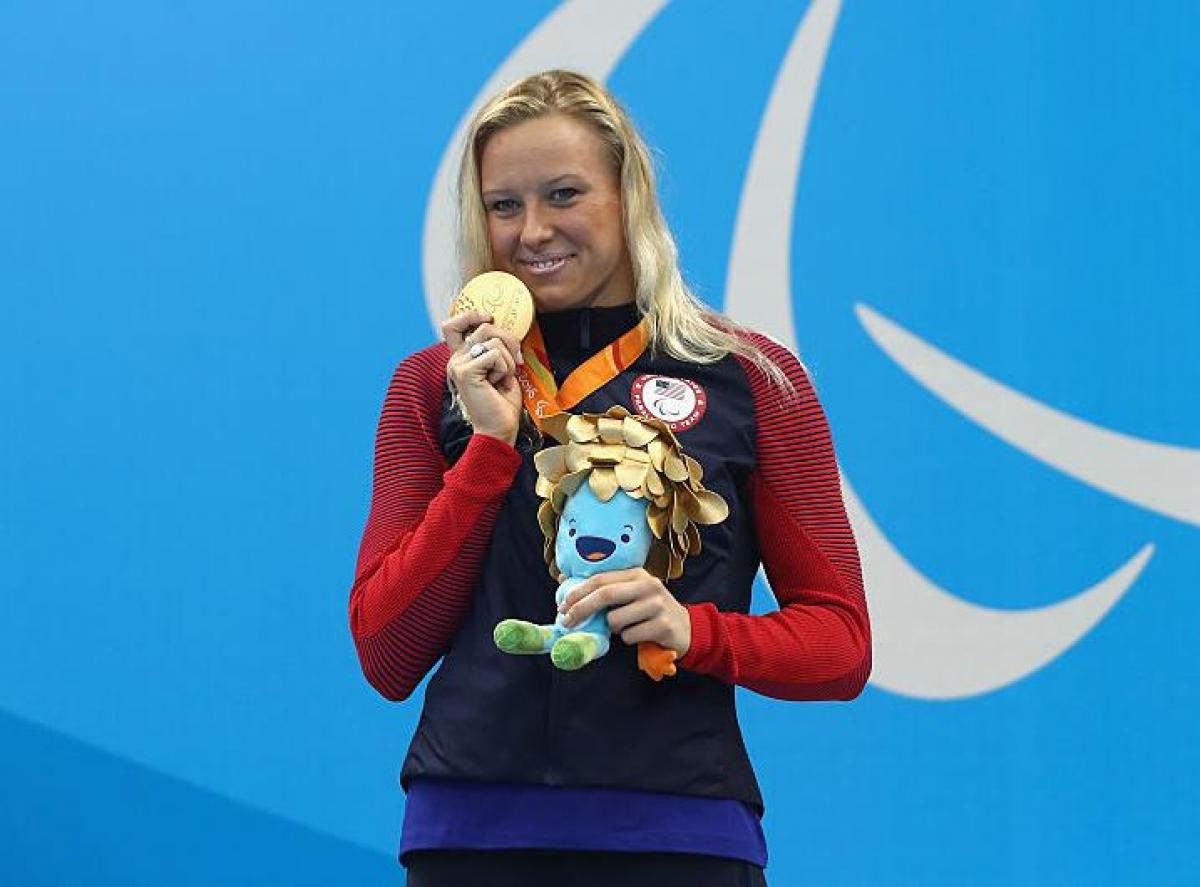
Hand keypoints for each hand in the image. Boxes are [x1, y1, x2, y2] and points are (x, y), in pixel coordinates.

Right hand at [442, 310, 524, 444]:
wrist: (498, 429)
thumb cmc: (501, 403)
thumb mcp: (501, 368)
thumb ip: (497, 348)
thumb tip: (506, 330)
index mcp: (462, 358)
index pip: (453, 325)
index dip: (471, 315)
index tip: (489, 319)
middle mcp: (455, 359)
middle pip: (484, 327)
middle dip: (509, 340)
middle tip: (515, 362)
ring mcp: (458, 365)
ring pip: (493, 339)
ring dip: (507, 359)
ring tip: (502, 379)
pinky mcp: (465, 372)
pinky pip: (495, 354)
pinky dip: (505, 369)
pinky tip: (498, 384)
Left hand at [558, 568, 690, 655]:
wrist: (686, 628)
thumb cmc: (650, 611)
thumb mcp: (631, 594)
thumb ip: (605, 588)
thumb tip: (564, 582)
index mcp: (637, 574)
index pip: (601, 579)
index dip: (578, 592)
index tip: (562, 605)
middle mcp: (648, 585)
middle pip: (605, 595)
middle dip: (582, 609)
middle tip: (567, 622)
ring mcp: (657, 605)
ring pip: (616, 620)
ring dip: (613, 629)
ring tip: (626, 627)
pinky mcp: (663, 625)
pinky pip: (629, 636)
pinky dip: (628, 639)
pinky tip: (640, 635)